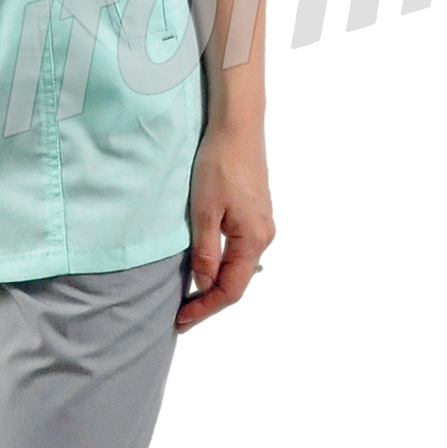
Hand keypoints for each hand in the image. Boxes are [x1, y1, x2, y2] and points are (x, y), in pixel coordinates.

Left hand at [178, 120, 274, 332]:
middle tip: (182, 315)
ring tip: (191, 297)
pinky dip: (224, 266)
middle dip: (210, 301)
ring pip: (240, 267)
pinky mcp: (256, 214)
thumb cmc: (220, 165)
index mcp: (254, 240)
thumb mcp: (205, 212)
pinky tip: (207, 269)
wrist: (238, 127)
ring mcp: (263, 224)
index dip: (206, 309)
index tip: (182, 320)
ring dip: (217, 285)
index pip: (231, 289)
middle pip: (238, 282)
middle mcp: (264, 236)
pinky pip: (241, 251)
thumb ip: (206, 252)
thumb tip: (205, 285)